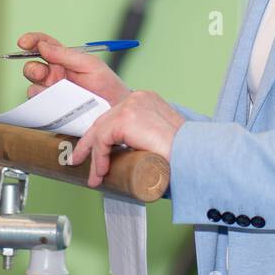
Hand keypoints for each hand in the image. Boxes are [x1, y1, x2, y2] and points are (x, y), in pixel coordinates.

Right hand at [17, 31, 129, 105]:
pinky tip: (54, 104)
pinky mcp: (52, 110)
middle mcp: (54, 75)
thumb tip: (42, 45)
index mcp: (62, 59)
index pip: (42, 45)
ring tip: (56, 93)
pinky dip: (43, 104)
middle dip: (32, 68)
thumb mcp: (90, 65)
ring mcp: (52, 93)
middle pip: (32, 68)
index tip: (23, 43)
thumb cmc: (106, 84)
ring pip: (32, 88)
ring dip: (39, 88)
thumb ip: (66, 55)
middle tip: (43, 73)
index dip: (31, 41)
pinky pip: (39, 106)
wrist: (116, 109)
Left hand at [70, 90, 185, 186]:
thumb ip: (143, 139)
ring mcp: (131, 105)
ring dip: (95, 156)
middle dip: (90, 144)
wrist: (195, 155)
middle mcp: (138, 97)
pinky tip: (102, 172)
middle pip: (104, 120)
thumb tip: (125, 157)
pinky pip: (102, 138)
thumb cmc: (184, 154)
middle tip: (79, 161)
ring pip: (101, 130)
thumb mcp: (158, 140)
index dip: (102, 135)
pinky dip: (99, 157)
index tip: (93, 154)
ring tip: (94, 177)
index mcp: (146, 100)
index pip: (116, 116)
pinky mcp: (126, 118)